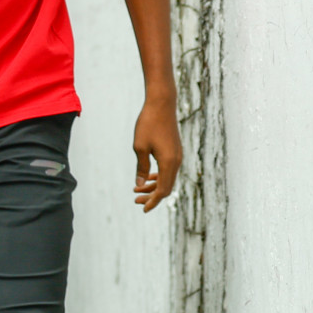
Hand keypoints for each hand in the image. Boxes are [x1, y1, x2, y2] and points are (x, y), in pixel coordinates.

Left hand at [132, 93, 181, 212]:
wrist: (162, 103)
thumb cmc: (148, 123)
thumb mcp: (139, 147)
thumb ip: (141, 167)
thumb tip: (140, 184)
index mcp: (169, 163)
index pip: (163, 190)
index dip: (153, 201)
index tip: (143, 208)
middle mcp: (176, 161)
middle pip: (166, 187)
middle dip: (152, 196)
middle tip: (135, 199)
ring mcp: (177, 156)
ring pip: (167, 178)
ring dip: (153, 185)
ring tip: (137, 189)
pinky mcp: (175, 150)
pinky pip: (168, 170)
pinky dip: (158, 176)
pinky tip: (147, 177)